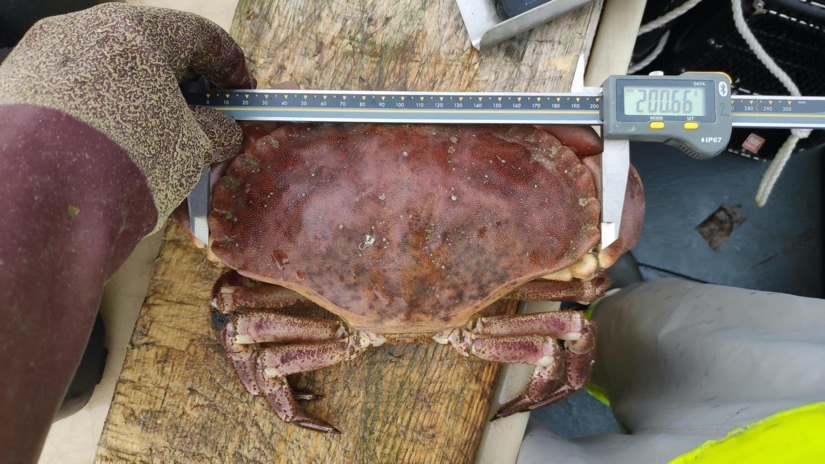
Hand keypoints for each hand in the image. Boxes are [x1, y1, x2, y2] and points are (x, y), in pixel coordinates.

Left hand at [0, 3, 254, 229]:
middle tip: (200, 118)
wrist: (43, 201)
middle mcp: (87, 29)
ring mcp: (46, 56)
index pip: (200, 36)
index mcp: (139, 30)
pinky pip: (74, 95)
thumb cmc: (131, 160)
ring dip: (140, 101)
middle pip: (150, 50)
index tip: (240, 93)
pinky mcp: (17, 88)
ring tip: (154, 143)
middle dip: (181, 85)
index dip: (230, 66)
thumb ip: (215, 131)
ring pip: (109, 72)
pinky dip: (100, 116)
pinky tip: (111, 151)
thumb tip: (221, 131)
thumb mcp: (192, 148)